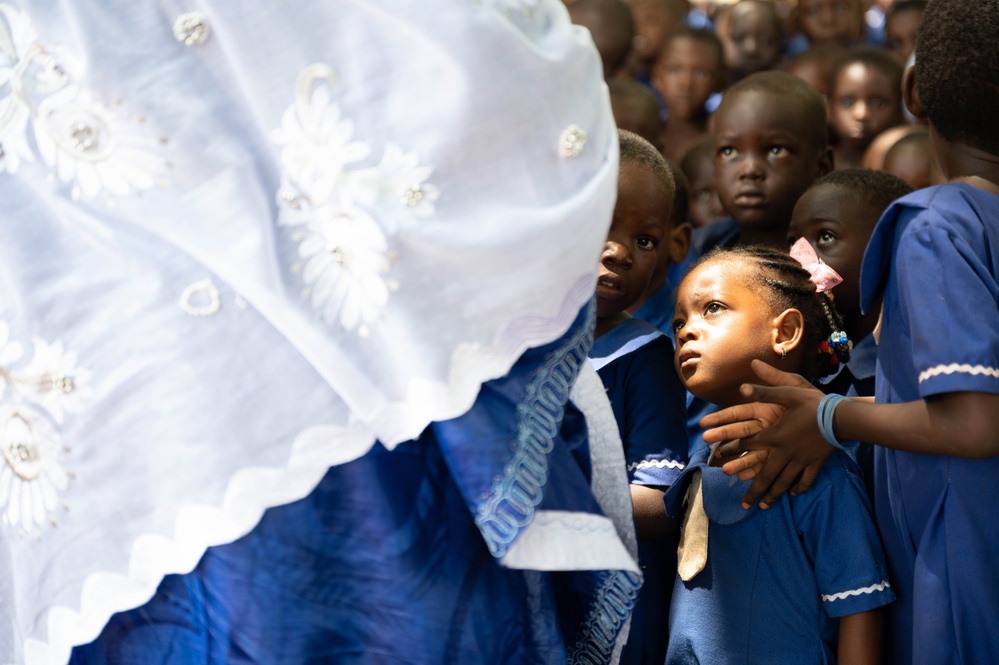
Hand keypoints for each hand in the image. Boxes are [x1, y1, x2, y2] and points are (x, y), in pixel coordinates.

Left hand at [699, 360, 833, 509]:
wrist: (841, 418)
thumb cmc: (813, 403)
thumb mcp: (787, 392)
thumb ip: (764, 391)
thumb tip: (741, 387)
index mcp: (774, 436)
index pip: (748, 445)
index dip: (734, 452)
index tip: (721, 463)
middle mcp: (784, 453)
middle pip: (765, 476)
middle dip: (754, 492)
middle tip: (743, 506)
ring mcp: (800, 460)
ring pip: (783, 482)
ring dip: (773, 495)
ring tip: (763, 507)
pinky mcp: (815, 464)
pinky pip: (806, 480)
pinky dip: (799, 488)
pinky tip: (793, 494)